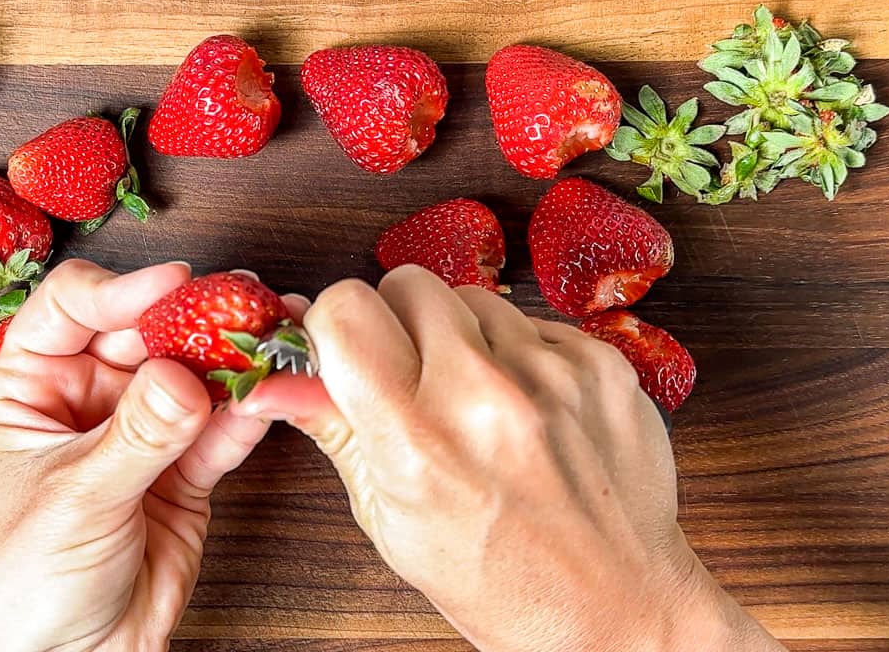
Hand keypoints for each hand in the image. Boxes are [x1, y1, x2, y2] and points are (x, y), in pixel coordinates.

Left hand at [0, 260, 285, 651]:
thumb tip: (184, 377)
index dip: (123, 290)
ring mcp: (140, 431)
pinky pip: (222, 430)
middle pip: (148, 332)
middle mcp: (87, 397)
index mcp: (31, 386)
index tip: (173, 286)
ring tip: (278, 334)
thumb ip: (135, 437)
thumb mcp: (74, 500)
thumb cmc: (24, 583)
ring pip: (194, 375)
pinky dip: (251, 413)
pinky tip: (277, 393)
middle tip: (246, 305)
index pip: (73, 309)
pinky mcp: (185, 471)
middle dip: (197, 319)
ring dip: (236, 357)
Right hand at [234, 265, 785, 651]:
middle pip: (408, 282)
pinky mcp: (602, 363)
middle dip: (398, 320)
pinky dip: (520, 353)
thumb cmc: (497, 579)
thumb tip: (273, 381)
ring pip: (472, 295)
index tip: (346, 348)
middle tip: (413, 373)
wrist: (615, 604)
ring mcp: (551, 374)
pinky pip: (533, 320)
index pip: (346, 310)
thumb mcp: (390, 521)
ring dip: (463, 335)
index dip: (336, 324)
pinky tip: (528, 408)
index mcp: (416, 442)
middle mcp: (484, 396)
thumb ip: (334, 431)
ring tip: (478, 401)